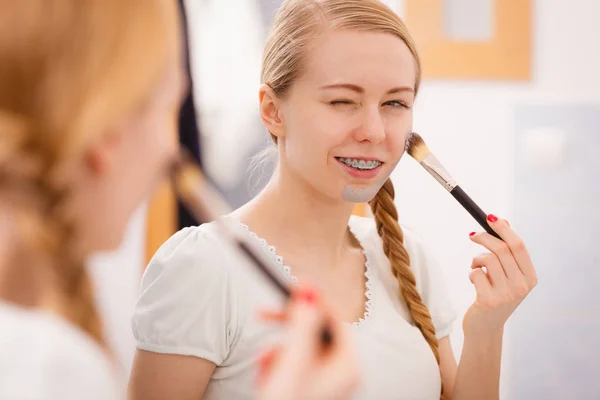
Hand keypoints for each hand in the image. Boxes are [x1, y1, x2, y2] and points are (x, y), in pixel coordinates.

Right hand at [256, 287, 359, 399]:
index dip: (311, 300)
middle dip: (286, 328)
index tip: (292, 286)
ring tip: (264, 363)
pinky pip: (294, 363)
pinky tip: (266, 375)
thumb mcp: (293, 361)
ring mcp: (327, 380)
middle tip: (265, 313)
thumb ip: (302, 324)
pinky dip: (277, 364)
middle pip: (314, 331)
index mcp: (348, 365)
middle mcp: (341, 372)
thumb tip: (309, 292)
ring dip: (277, 351)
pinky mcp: (311, 386)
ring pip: (300, 347)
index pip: (333, 317)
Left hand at [464, 214, 537, 334]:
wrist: (485, 327)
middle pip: (502, 250)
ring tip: (475, 267)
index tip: (490, 217)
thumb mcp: (507, 274)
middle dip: (484, 238)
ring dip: (476, 259)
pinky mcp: (489, 301)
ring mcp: (507, 295)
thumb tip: (502, 220)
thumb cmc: (495, 294)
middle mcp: (522, 286)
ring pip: (488, 260)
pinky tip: (474, 281)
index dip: (503, 229)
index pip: (519, 246)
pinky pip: (476, 273)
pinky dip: (472, 273)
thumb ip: (507, 250)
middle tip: (472, 235)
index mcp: (530, 277)